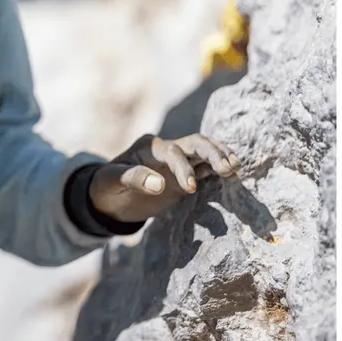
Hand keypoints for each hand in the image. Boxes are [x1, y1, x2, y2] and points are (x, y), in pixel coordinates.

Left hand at [88, 134, 241, 224]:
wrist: (108, 197)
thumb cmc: (106, 186)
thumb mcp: (112, 181)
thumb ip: (133, 179)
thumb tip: (159, 184)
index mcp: (149, 147)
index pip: (173, 151)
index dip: (183, 168)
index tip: (189, 189)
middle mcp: (166, 149)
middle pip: (196, 143)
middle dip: (213, 154)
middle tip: (229, 169)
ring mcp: (178, 162)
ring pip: (205, 152)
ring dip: (221, 157)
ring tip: (235, 168)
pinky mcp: (185, 176)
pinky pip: (206, 168)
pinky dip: (219, 169)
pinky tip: (233, 174)